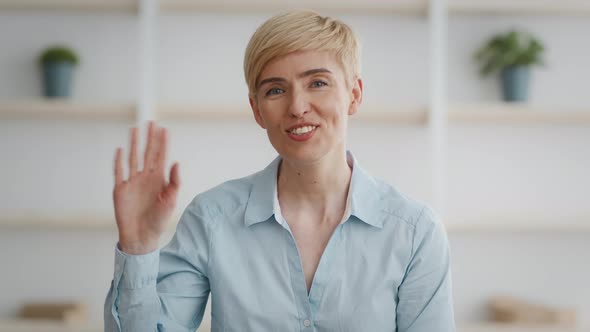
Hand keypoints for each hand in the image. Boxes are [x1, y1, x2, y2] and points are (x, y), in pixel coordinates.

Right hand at [113, 121, 179, 254]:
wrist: (141, 236)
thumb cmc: (159, 220)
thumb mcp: (171, 201)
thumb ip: (174, 182)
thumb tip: (177, 162)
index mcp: (159, 180)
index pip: (161, 157)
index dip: (163, 143)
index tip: (165, 129)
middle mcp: (146, 178)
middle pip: (147, 153)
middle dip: (150, 138)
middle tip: (151, 122)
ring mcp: (132, 182)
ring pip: (133, 158)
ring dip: (134, 144)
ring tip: (135, 129)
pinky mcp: (120, 190)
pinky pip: (119, 172)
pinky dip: (119, 161)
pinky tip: (120, 150)